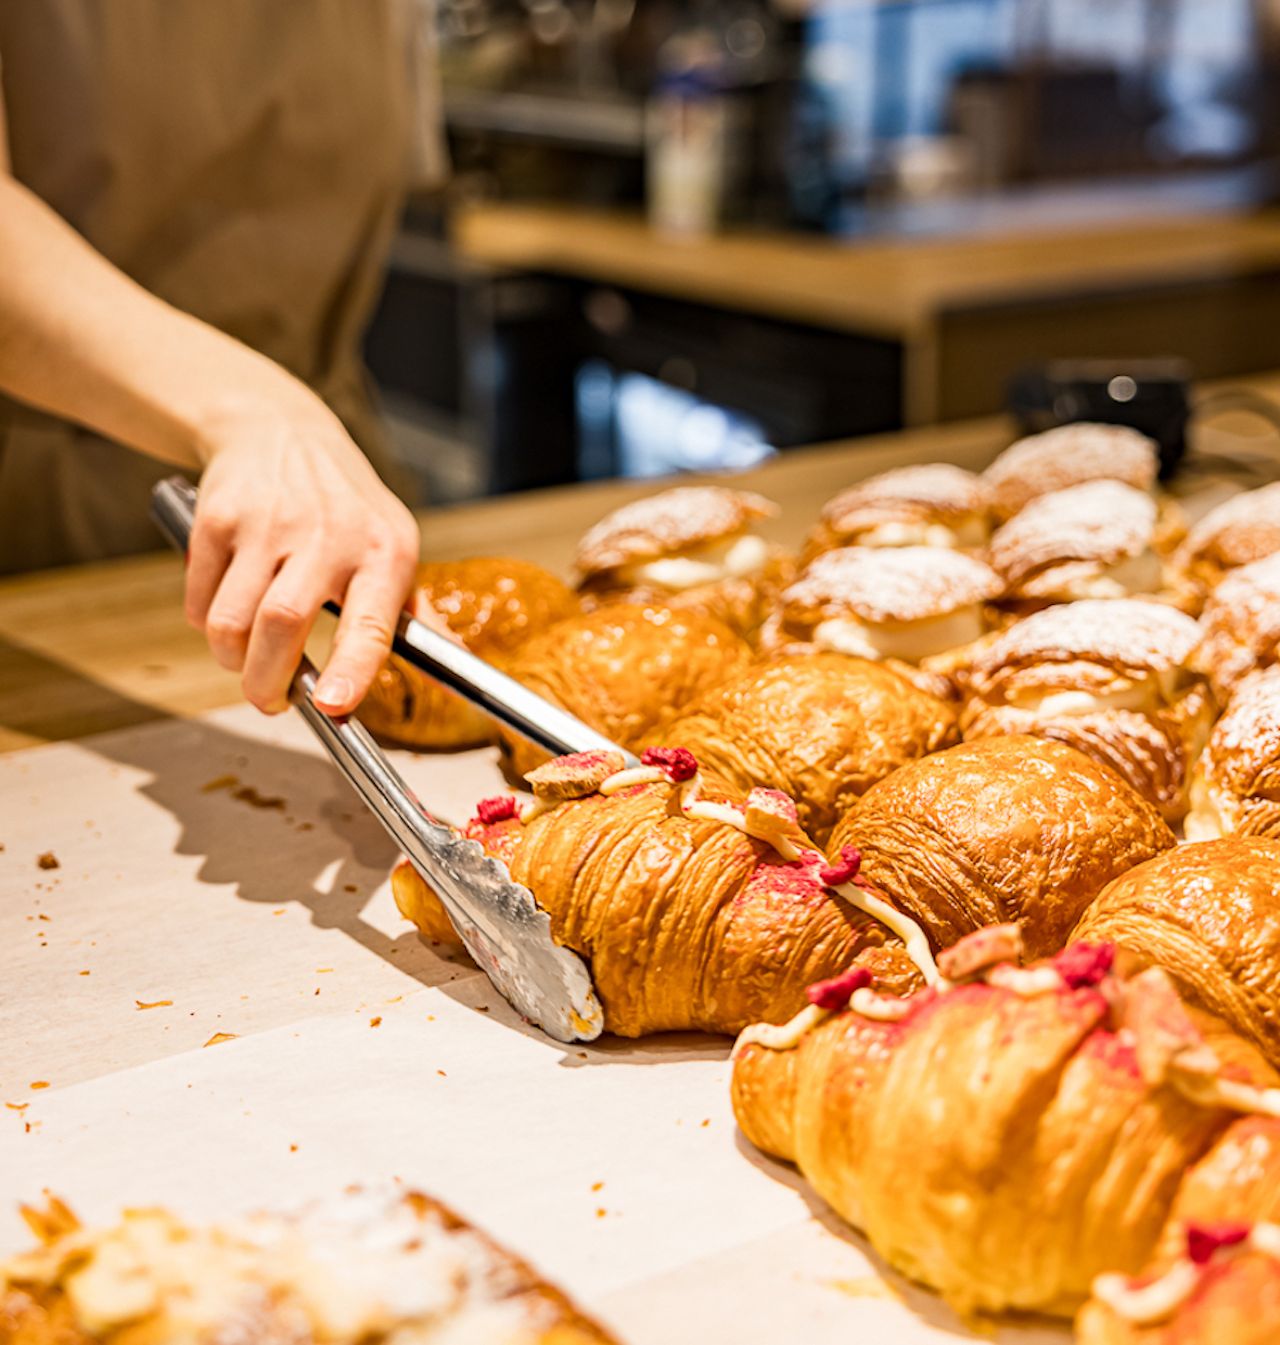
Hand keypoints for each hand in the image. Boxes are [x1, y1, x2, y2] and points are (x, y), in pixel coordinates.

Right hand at [183, 399, 419, 715]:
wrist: (280, 428)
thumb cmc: (347, 506)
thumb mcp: (393, 545)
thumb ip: (418, 614)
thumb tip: (456, 670)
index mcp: (384, 552)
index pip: (369, 622)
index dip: (351, 670)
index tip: (333, 706)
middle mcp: (328, 534)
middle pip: (283, 624)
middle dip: (267, 681)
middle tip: (270, 700)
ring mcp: (268, 524)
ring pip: (233, 622)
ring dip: (233, 660)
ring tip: (247, 660)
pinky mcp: (217, 518)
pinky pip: (200, 601)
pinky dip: (207, 625)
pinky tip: (227, 615)